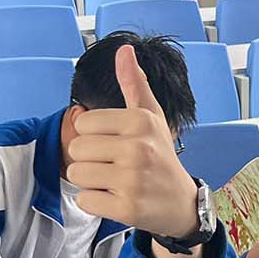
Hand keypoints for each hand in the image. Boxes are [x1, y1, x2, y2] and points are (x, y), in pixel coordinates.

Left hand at [64, 46, 199, 237]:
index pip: (82, 123)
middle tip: (115, 166)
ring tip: (115, 182)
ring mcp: (133, 179)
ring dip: (91, 182)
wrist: (182, 203)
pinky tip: (117, 199)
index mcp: (140, 120)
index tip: (115, 144)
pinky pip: (85, 200)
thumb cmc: (160, 156)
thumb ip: (134, 83)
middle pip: (76, 149)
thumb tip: (125, 49)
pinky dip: (96, 203)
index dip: (93, 135)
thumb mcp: (151, 117)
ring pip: (76, 174)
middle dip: (90, 160)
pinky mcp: (127, 208)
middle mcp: (138, 148)